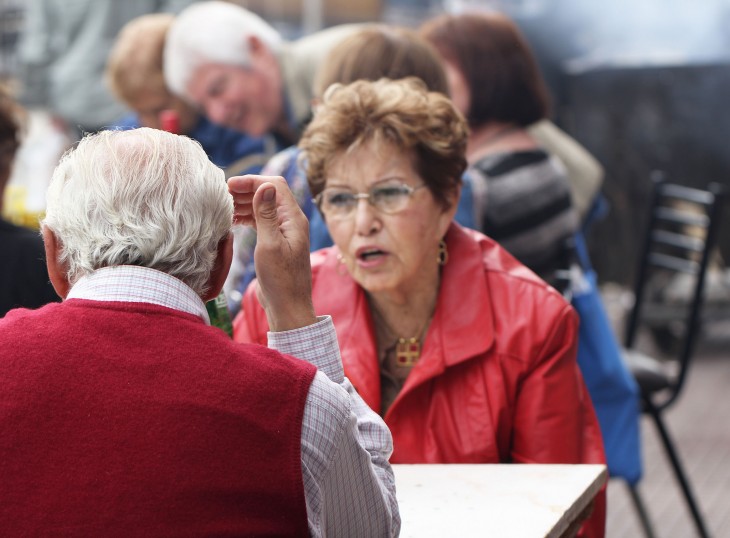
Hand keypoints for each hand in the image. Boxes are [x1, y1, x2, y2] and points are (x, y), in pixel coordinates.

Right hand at [228, 175, 316, 331]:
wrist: (288, 307)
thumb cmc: (280, 280)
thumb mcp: (269, 246)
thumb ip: (266, 215)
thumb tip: (265, 186)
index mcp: (294, 219)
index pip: (274, 185)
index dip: (252, 181)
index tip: (229, 185)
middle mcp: (291, 222)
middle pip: (268, 193)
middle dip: (246, 190)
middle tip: (221, 195)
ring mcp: (284, 232)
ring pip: (263, 207)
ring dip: (244, 203)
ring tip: (223, 207)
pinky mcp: (276, 242)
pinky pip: (261, 221)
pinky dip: (246, 217)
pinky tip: (231, 220)